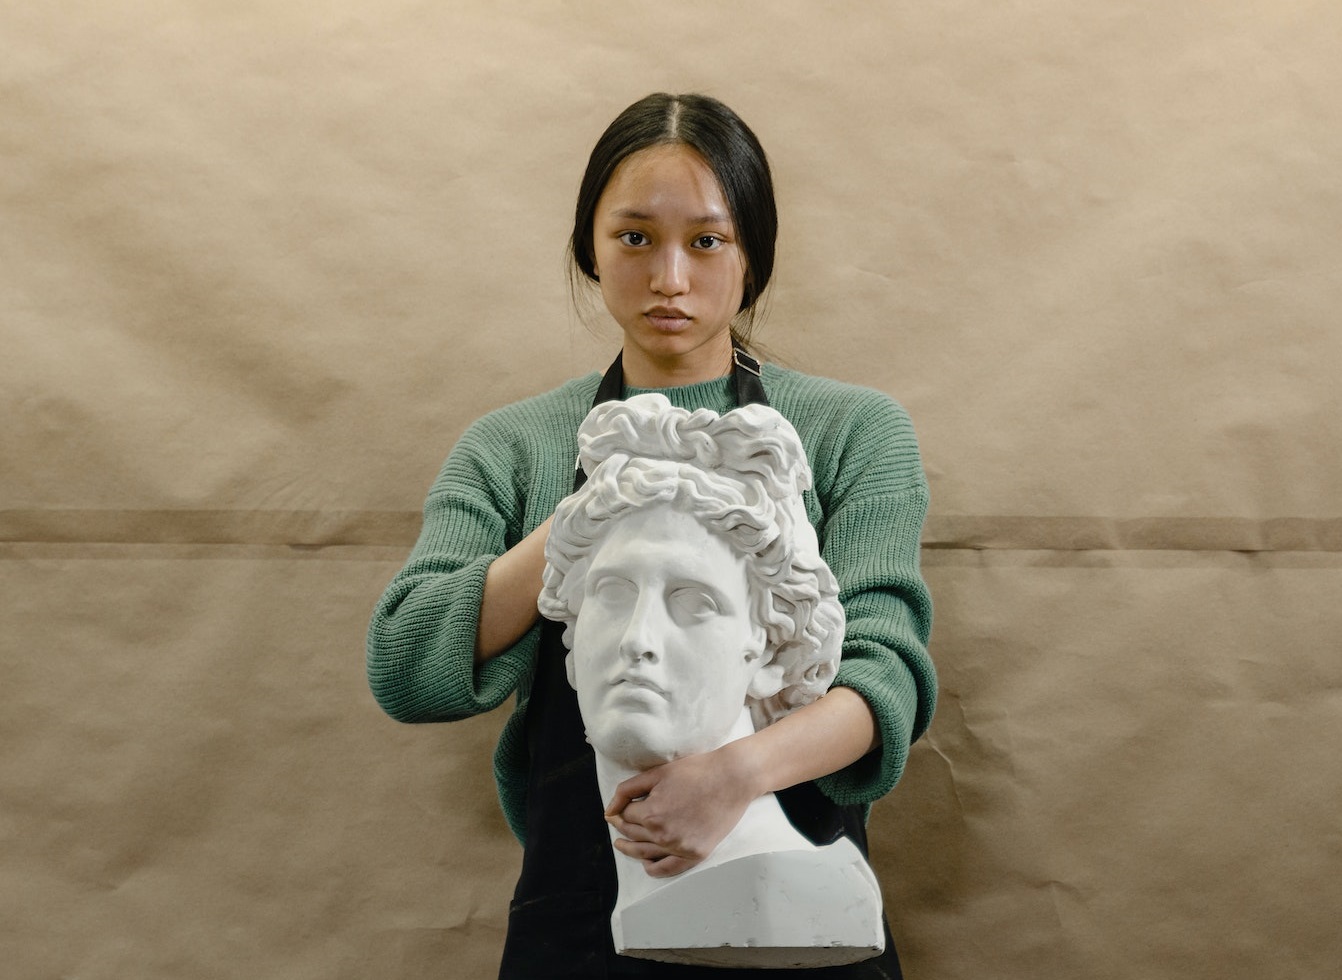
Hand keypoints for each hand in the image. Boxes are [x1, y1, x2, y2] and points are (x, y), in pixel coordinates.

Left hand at [604, 741, 761, 877]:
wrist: (732, 778)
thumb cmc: (695, 771)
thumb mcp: (657, 774)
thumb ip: (627, 790)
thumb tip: (609, 811)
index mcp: (651, 813)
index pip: (626, 817)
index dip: (620, 812)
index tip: (619, 810)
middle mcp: (663, 834)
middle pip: (633, 834)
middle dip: (622, 828)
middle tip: (617, 823)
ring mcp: (680, 847)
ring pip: (645, 854)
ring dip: (630, 850)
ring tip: (621, 845)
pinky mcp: (696, 854)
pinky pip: (668, 869)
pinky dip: (653, 869)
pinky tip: (645, 864)